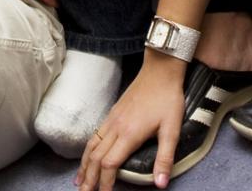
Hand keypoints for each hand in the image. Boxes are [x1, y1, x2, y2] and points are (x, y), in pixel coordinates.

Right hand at [79, 54, 185, 189]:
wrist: (160, 71)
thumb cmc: (167, 99)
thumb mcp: (172, 129)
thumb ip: (165, 158)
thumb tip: (161, 184)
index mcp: (128, 134)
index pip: (109, 164)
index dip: (105, 182)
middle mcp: (115, 128)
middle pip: (95, 158)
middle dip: (89, 178)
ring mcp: (111, 119)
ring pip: (91, 146)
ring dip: (84, 166)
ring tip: (79, 181)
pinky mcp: (112, 113)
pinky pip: (94, 136)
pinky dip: (87, 151)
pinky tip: (87, 157)